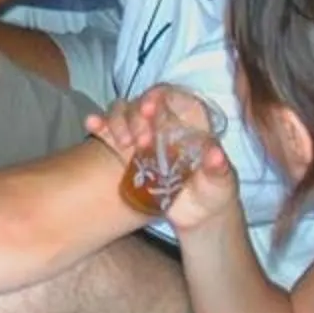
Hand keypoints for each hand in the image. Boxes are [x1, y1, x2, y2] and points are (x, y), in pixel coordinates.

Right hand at [85, 84, 242, 231]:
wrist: (197, 217)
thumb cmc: (215, 192)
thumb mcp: (222, 182)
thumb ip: (219, 168)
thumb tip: (215, 154)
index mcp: (191, 121)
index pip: (173, 96)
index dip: (160, 97)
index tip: (150, 110)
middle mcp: (165, 122)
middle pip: (144, 103)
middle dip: (138, 116)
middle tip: (140, 141)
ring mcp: (144, 135)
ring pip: (124, 112)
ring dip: (118, 122)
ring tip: (123, 144)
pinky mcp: (127, 152)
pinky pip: (109, 132)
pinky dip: (99, 125)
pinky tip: (91, 125)